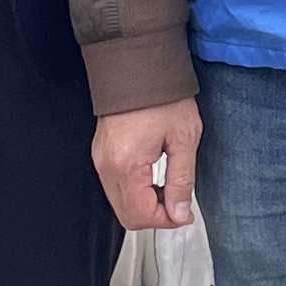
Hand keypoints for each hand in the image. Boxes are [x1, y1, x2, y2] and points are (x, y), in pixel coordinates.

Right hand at [95, 99, 202, 231]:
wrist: (138, 64)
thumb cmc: (161, 94)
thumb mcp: (184, 138)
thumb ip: (182, 180)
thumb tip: (179, 212)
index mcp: (126, 164)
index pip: (140, 216)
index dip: (166, 221)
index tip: (184, 214)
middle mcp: (107, 165)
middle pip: (126, 216)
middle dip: (155, 216)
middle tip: (178, 203)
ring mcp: (100, 159)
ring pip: (119, 203)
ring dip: (145, 204)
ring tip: (168, 187)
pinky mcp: (101, 153)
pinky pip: (115, 186)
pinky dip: (135, 191)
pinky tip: (153, 177)